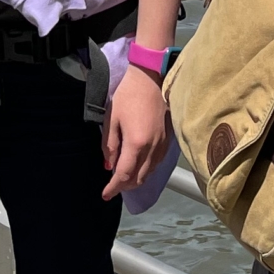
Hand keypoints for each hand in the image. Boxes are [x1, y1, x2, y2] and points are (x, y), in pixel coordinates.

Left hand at [102, 66, 169, 200]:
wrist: (151, 77)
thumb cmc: (128, 95)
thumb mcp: (112, 118)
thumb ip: (109, 145)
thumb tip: (109, 166)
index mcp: (136, 143)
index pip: (124, 175)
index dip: (114, 188)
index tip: (105, 195)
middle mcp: (152, 148)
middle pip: (139, 179)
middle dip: (125, 186)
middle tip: (113, 186)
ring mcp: (162, 145)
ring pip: (149, 173)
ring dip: (136, 179)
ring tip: (123, 177)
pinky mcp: (168, 140)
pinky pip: (156, 163)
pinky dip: (146, 170)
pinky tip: (138, 165)